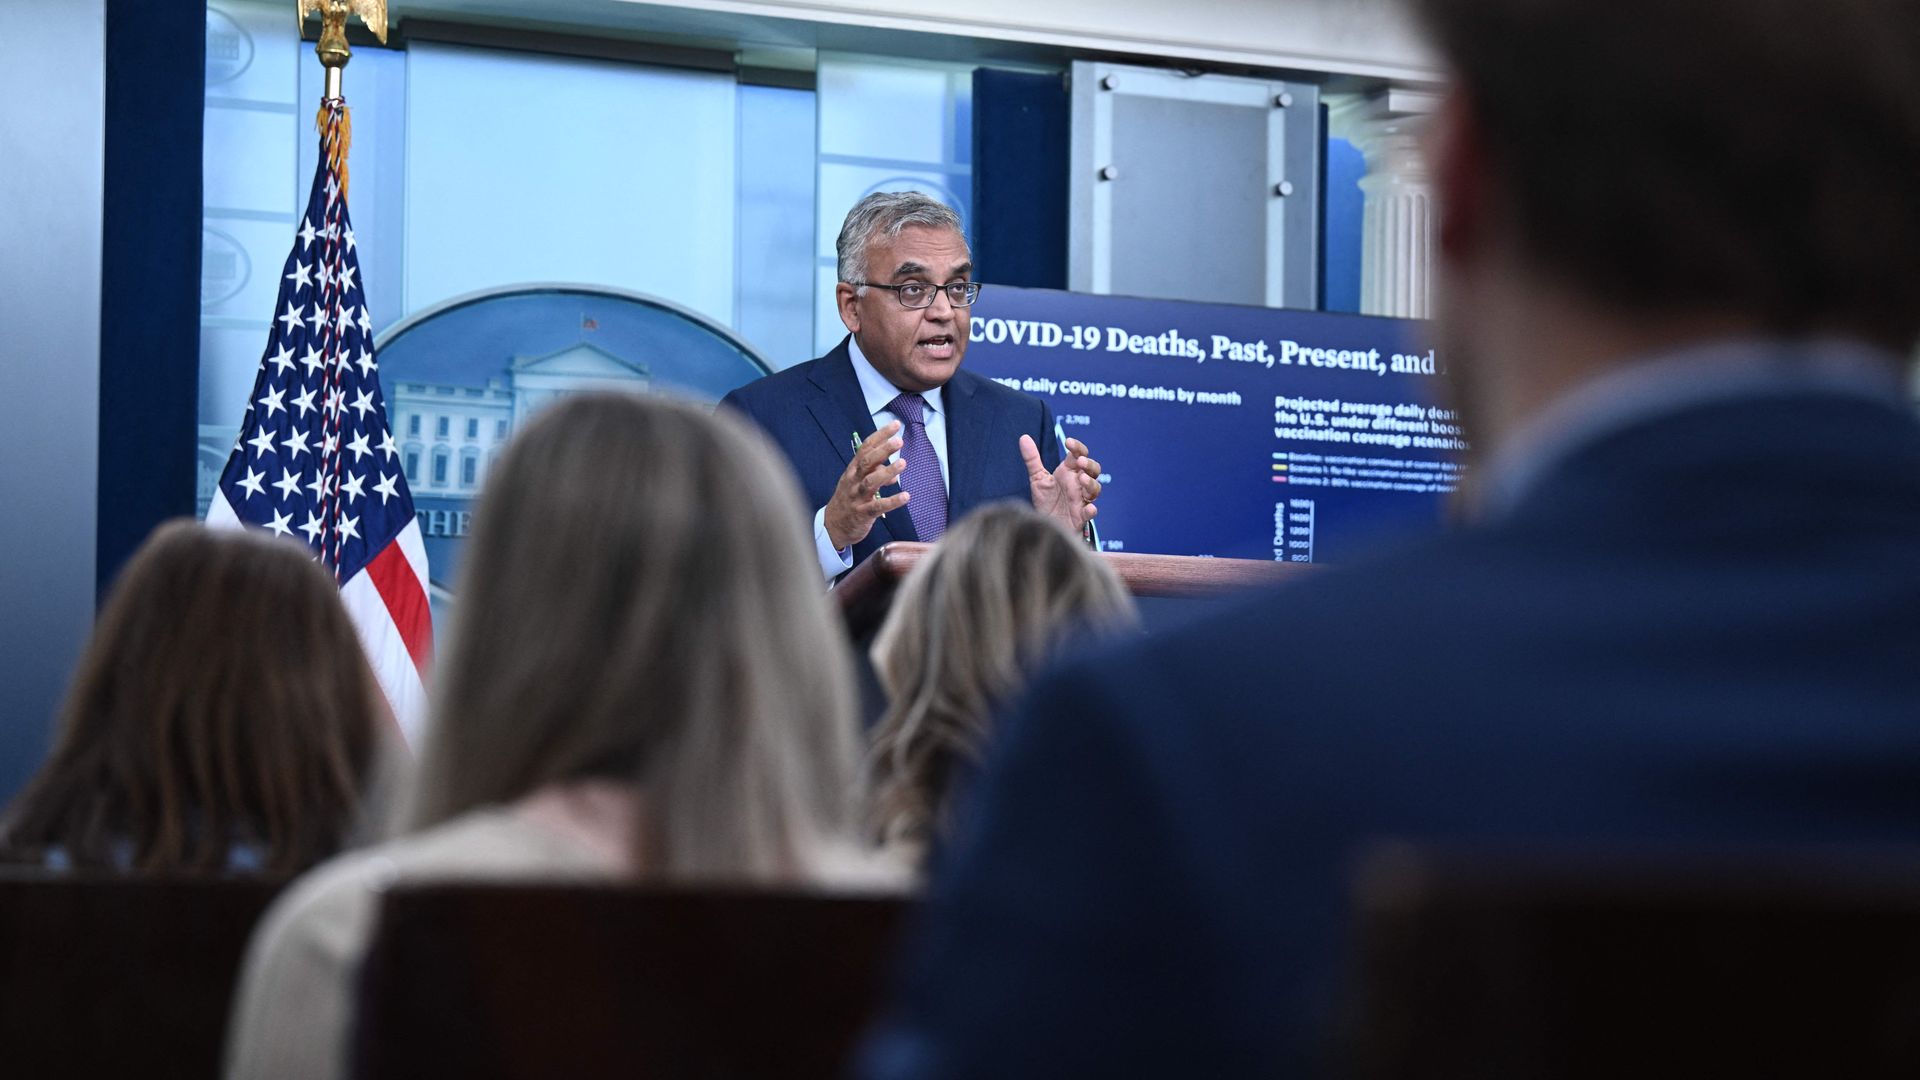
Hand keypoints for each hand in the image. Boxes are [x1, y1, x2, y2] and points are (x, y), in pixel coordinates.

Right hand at [825, 422, 908, 549]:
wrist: (833, 525)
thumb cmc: (849, 499)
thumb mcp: (858, 482)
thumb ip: (877, 472)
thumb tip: (894, 469)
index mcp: (853, 469)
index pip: (866, 448)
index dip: (880, 436)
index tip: (895, 425)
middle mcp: (854, 480)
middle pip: (867, 462)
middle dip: (883, 450)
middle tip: (899, 441)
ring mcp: (857, 497)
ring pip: (871, 482)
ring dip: (887, 472)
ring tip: (903, 463)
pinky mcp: (863, 513)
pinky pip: (878, 506)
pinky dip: (892, 501)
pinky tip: (905, 496)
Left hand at [1021, 434, 1101, 531]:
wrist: (1045, 525)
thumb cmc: (1045, 501)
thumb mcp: (1037, 478)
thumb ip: (1032, 459)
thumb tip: (1024, 437)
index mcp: (1069, 472)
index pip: (1079, 454)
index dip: (1077, 447)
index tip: (1068, 442)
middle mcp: (1078, 484)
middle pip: (1093, 469)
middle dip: (1089, 464)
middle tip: (1080, 461)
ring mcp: (1081, 500)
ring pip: (1095, 489)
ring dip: (1091, 483)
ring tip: (1082, 479)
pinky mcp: (1080, 517)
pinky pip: (1090, 513)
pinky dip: (1091, 510)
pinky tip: (1089, 508)